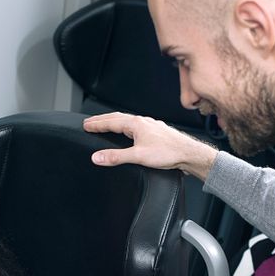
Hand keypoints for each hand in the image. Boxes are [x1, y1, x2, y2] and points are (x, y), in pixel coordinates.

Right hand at [82, 112, 218, 180]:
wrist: (188, 154)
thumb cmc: (168, 153)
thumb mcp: (138, 156)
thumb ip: (116, 157)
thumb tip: (97, 157)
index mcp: (136, 124)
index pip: (111, 122)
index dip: (97, 124)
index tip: (85, 125)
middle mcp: (143, 122)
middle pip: (118, 118)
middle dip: (103, 120)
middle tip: (91, 123)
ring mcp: (150, 126)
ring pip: (128, 122)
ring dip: (115, 123)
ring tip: (106, 125)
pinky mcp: (156, 132)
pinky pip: (136, 126)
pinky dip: (126, 127)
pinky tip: (129, 133)